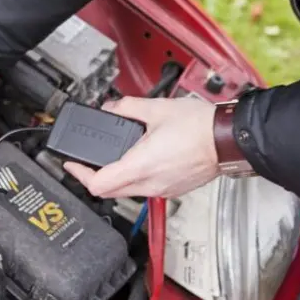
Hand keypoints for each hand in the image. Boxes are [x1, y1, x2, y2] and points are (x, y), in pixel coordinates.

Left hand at [64, 97, 219, 197]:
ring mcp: (162, 190)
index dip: (79, 174)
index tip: (71, 164)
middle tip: (86, 162)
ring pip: (126, 193)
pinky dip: (134, 180)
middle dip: (93, 177)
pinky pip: (145, 190)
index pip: (97, 184)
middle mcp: (150, 184)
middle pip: (108, 192)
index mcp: (140, 165)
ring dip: (114, 179)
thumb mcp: (157, 108)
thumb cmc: (200, 127)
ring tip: (111, 160)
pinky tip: (138, 163)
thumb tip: (112, 108)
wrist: (228, 140)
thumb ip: (127, 107)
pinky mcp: (173, 190)